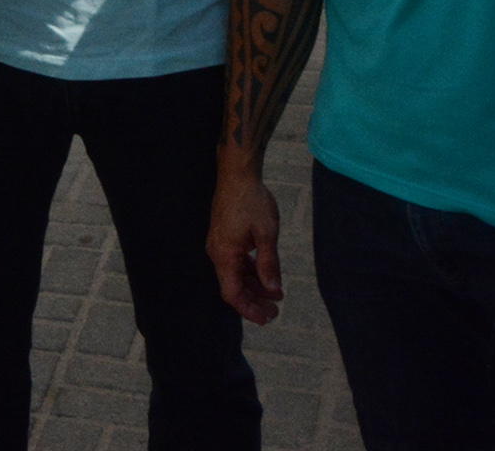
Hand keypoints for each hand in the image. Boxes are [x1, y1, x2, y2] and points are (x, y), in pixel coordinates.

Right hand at [209, 163, 285, 324]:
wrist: (237, 175)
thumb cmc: (252, 202)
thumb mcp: (266, 234)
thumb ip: (269, 264)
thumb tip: (273, 290)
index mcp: (225, 254)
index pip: (232, 293)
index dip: (248, 309)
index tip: (266, 318)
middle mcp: (218, 253)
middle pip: (233, 287)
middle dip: (254, 301)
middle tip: (276, 311)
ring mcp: (220, 245)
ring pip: (235, 275)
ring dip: (254, 287)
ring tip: (276, 296)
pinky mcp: (225, 238)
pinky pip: (236, 263)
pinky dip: (250, 272)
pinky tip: (266, 276)